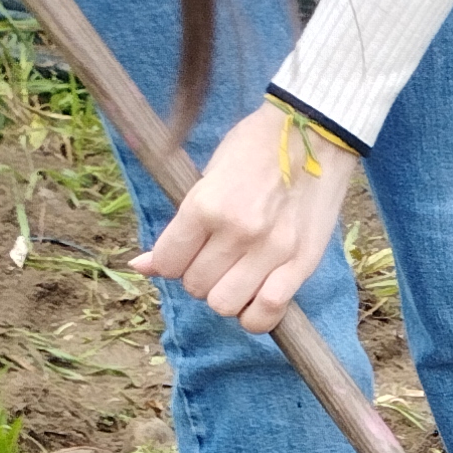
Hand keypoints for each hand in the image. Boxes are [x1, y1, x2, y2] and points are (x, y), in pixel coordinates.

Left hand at [134, 104, 354, 334]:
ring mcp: (271, 251)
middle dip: (198, 279)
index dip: (168, 264)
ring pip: (227, 304)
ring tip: (235, 279)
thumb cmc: (254, 150)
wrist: (311, 136)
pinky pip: (268, 311)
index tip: (180, 257)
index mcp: (206, 204)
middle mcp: (237, 232)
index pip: (169, 261)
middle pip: (196, 286)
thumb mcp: (208, 176)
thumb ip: (181, 225)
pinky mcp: (300, 264)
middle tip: (213, 261)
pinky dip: (255, 315)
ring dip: (225, 297)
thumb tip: (141, 265)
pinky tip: (255, 302)